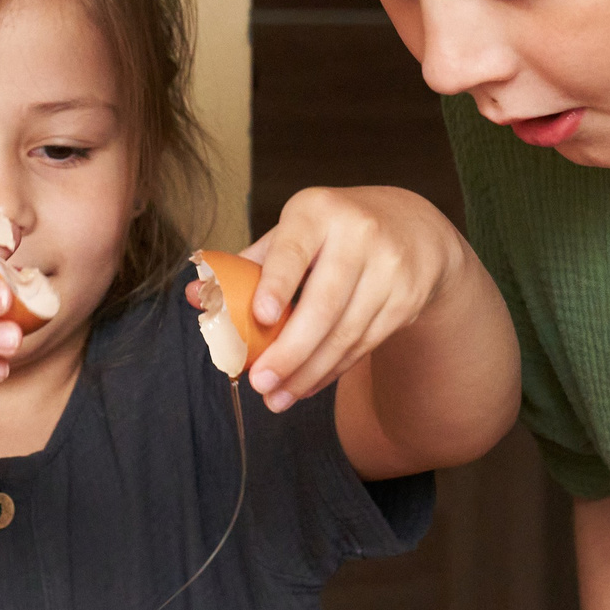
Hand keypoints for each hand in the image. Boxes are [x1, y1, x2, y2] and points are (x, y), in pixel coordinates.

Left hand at [195, 186, 470, 411]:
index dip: (278, 284)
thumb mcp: (294, 233)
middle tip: (260, 383)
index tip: (260, 316)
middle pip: (323, 305)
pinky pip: (363, 344)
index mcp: (318, 212)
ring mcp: (389, 268)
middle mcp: (359, 235)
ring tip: (277, 397)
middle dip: (289, 352)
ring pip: (345, 333)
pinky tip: (307, 385)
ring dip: (308, 372)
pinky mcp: (407, 299)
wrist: (414, 229)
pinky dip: (332, 370)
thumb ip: (247, 266)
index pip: (294, 251)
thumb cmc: (333, 233)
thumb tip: (195, 297)